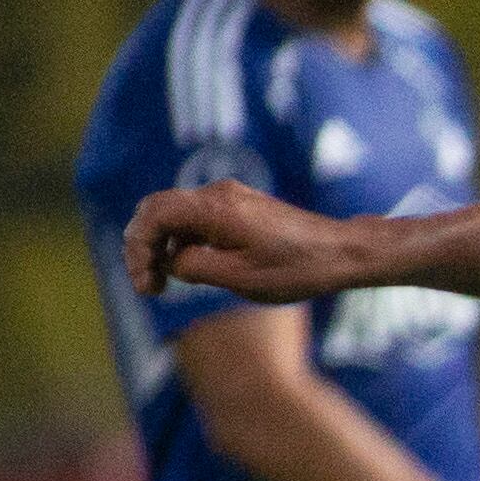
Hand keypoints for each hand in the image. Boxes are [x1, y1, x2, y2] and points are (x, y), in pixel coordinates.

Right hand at [126, 179, 378, 302]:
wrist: (341, 253)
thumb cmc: (297, 268)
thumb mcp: (239, 278)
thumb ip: (194, 266)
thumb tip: (172, 260)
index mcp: (213, 208)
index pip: (152, 215)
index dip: (138, 248)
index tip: (146, 284)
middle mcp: (218, 194)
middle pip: (158, 210)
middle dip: (145, 246)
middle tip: (150, 286)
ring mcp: (229, 198)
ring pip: (177, 215)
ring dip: (165, 246)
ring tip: (166, 284)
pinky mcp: (240, 208)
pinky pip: (198, 220)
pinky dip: (185, 242)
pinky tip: (192, 270)